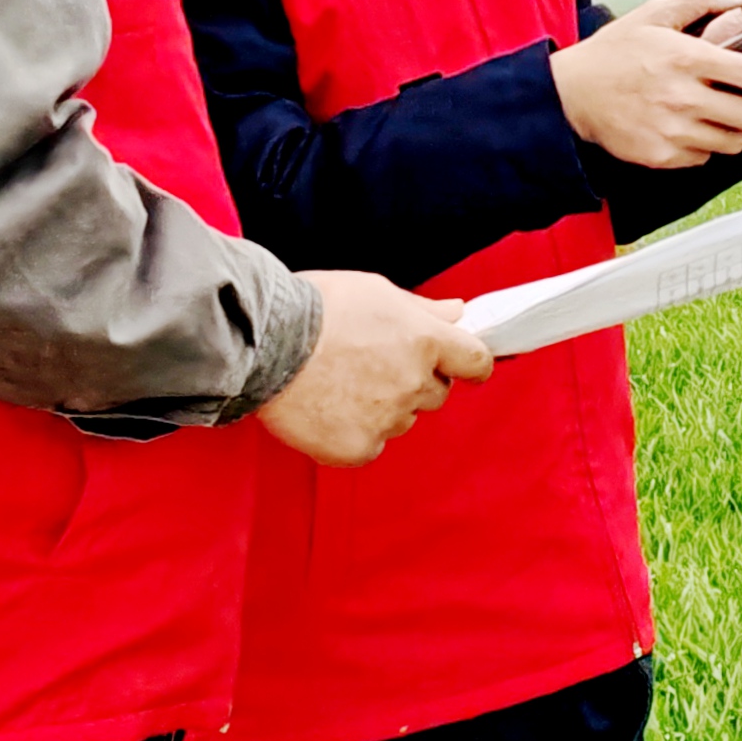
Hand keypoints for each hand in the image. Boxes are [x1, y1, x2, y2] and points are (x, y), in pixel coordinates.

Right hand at [256, 271, 492, 467]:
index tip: (464, 367)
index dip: (470, 364)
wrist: (265, 343)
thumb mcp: (376, 292)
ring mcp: (387, 419)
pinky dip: (354, 432)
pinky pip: (370, 444)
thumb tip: (457, 312)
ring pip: (401, 419)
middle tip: (374, 365)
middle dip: (415, 381)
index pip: (476, 361)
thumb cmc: (318, 308)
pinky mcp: (358, 448)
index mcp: (425, 340)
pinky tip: (327, 409)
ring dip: (384, 407)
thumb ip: (423, 309)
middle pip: (435, 393)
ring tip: (340, 383)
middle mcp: (414, 382)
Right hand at [553, 0, 741, 166]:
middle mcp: (684, 97)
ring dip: (739, 129)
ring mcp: (674, 130)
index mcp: (687, 58)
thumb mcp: (655, 13)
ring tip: (724, 113)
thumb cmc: (615, 52)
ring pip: (734, 140)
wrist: (571, 95)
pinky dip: (709, 144)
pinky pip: (706, 156)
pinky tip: (694, 126)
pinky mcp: (663, 156)